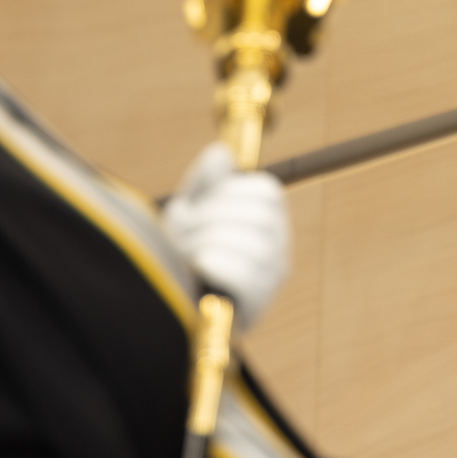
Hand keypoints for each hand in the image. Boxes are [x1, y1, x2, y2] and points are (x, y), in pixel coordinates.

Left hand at [162, 142, 289, 332]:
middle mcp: (281, 244)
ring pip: (249, 243)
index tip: (195, 208)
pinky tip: (198, 269)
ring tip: (185, 255)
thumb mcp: (191, 211)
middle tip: (180, 233)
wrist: (175, 305)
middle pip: (256, 216)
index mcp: (270, 217)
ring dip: (204, 244)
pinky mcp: (260, 302)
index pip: (266, 191)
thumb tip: (222, 152)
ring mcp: (274, 274)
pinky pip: (244, 274)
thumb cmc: (184, 253)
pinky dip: (215, 265)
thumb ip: (206, 182)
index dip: (224, 194)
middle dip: (208, 219)